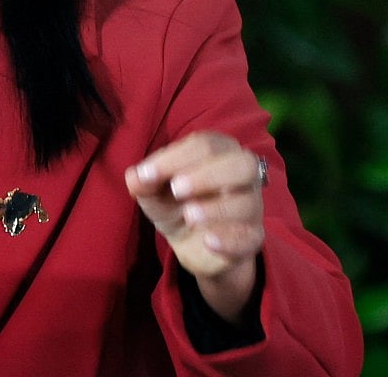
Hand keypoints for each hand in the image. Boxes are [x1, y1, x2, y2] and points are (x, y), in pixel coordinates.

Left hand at [125, 132, 265, 322]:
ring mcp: (252, 207)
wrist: (194, 244)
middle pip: (242, 163)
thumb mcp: (154, 192)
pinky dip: (229, 239)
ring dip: (216, 208)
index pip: (205, 144)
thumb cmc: (176, 204)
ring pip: (248, 202)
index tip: (147, 174)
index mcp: (218, 152)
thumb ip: (144, 182)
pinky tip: (208, 241)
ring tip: (188, 215)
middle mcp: (242, 175)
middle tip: (176, 189)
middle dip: (207, 174)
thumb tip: (135, 176)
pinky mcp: (252, 238)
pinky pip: (251, 237)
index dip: (175, 158)